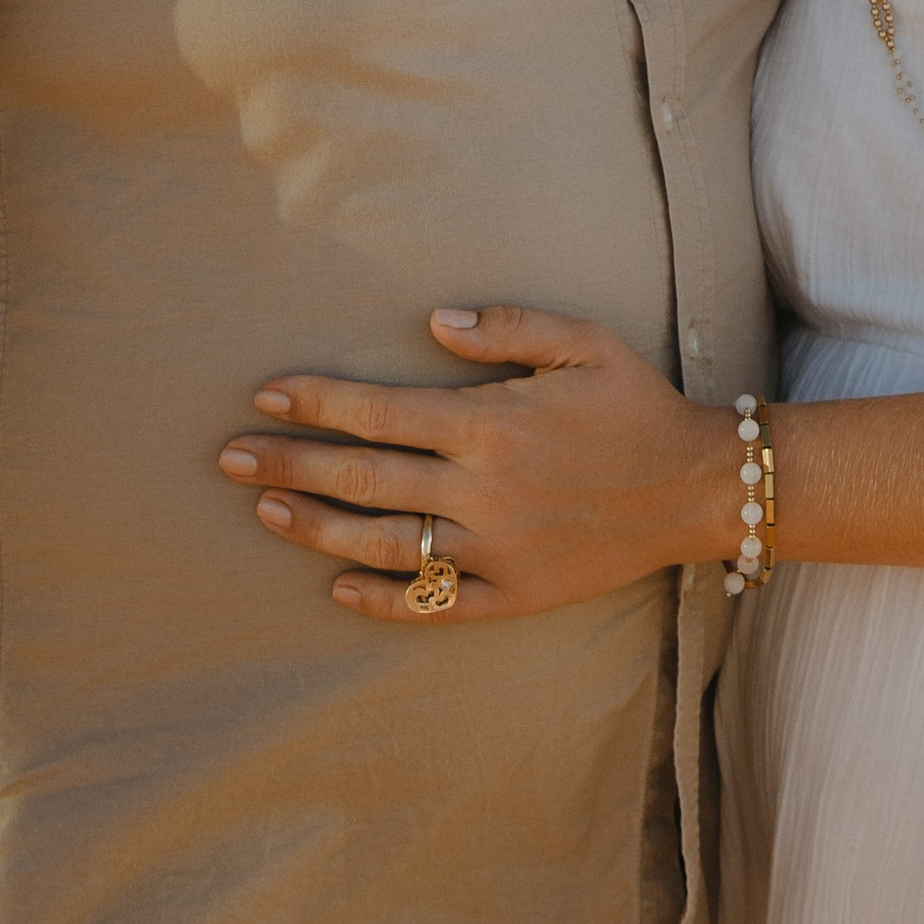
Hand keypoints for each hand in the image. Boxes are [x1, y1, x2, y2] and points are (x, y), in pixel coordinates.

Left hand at [217, 305, 741, 622]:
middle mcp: (481, 489)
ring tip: (262, 513)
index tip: (265, 394)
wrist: (695, 487)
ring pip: (382, 542)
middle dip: (288, 465)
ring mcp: (493, 548)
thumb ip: (506, 327)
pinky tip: (335, 587)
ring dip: (314, 528)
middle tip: (228, 458)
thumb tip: (431, 321)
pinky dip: (380, 597)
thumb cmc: (634, 405)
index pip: (379, 412)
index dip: (316, 402)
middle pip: (362, 479)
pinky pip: (433, 602)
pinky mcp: (512, 594)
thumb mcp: (583, 342)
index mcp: (490, 423)